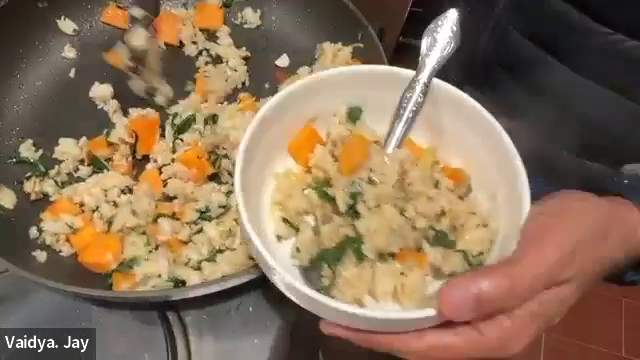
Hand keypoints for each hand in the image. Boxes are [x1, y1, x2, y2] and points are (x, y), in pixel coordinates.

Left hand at [320, 190, 639, 358]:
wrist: (602, 224)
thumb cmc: (575, 237)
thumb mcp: (543, 258)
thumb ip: (499, 286)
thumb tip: (445, 305)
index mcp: (499, 331)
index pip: (430, 345)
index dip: (381, 339)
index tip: (338, 327)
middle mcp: (487, 329)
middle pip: (421, 341)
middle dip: (375, 333)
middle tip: (330, 316)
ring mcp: (486, 311)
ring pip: (427, 324)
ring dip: (387, 316)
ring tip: (346, 303)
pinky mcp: (484, 290)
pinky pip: (438, 301)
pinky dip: (409, 295)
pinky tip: (388, 280)